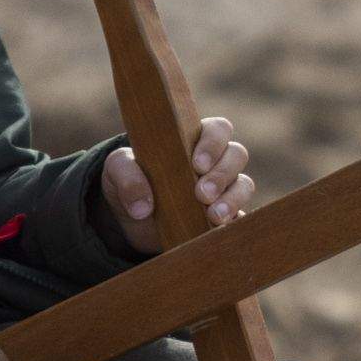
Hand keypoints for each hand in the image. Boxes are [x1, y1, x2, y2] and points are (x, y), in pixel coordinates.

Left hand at [101, 119, 249, 241]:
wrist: (130, 221)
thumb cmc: (129, 181)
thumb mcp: (116, 171)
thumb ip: (126, 176)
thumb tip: (143, 207)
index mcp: (193, 139)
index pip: (218, 129)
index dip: (213, 143)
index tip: (197, 165)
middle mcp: (215, 161)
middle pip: (237, 155)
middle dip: (222, 174)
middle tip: (201, 194)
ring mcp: (224, 189)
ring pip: (244, 185)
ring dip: (232, 199)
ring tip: (213, 216)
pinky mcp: (225, 217)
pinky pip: (241, 216)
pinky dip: (234, 222)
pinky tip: (218, 230)